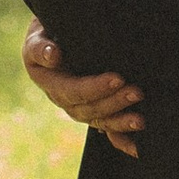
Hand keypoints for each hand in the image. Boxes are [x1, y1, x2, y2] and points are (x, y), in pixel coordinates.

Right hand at [21, 23, 144, 157]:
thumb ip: (42, 47)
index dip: (95, 88)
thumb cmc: (48, 29)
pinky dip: (121, 139)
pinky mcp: (94, 109)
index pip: (73, 90)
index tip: (118, 78)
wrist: (57, 33)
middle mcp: (64, 99)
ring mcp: (79, 107)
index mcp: (50, 82)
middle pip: (89, 109)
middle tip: (137, 92)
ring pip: (99, 120)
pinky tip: (137, 148)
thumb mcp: (38, 34)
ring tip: (141, 120)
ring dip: (120, 122)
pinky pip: (106, 128)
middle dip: (114, 103)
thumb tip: (54, 56)